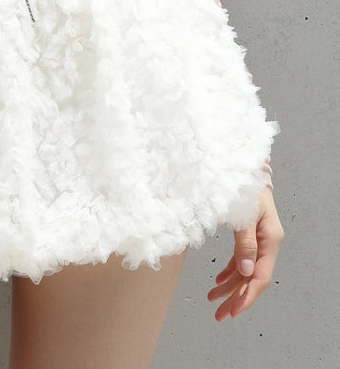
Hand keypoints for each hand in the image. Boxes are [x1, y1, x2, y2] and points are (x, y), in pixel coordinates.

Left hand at [207, 185, 283, 321]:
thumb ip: (245, 242)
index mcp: (270, 239)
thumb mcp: (245, 213)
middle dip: (236, 298)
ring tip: (212, 299)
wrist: (245, 167)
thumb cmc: (247, 185)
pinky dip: (228, 270)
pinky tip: (218, 280)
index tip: (233, 311)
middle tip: (219, 314)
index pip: (260, 276)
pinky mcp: (248, 235)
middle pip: (252, 278)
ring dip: (229, 286)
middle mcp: (266, 243)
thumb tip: (246, 270)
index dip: (246, 296)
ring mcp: (258, 240)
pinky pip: (240, 259)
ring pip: (244, 270)